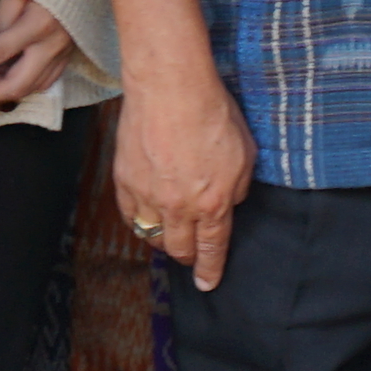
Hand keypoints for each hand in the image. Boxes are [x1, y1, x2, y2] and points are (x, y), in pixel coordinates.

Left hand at [0, 0, 78, 113]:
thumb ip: (1, 18)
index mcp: (38, 24)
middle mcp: (53, 45)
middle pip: (16, 85)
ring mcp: (63, 53)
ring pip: (31, 88)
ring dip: (0, 93)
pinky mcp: (68, 55)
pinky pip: (44, 81)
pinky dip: (21, 86)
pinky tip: (1, 80)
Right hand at [116, 59, 253, 293]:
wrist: (170, 87)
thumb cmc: (212, 113)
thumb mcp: (246, 153)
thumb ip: (239, 186)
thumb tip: (230, 201)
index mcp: (213, 204)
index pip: (212, 249)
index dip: (210, 270)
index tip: (208, 284)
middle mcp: (178, 207)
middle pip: (179, 249)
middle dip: (188, 256)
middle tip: (191, 253)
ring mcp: (147, 195)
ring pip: (151, 235)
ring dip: (162, 239)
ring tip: (169, 232)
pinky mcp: (124, 179)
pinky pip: (129, 214)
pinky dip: (138, 219)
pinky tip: (146, 213)